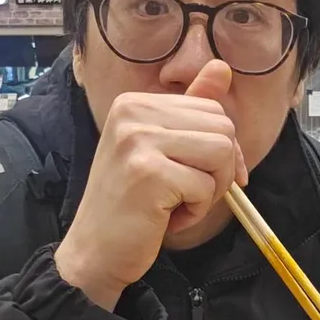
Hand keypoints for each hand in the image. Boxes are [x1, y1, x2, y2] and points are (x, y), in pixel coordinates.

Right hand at [55, 60, 247, 309]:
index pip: (213, 110)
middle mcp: (133, 113)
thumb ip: (192, 111)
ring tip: (176, 204)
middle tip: (186, 194)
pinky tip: (165, 218)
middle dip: (218, 171)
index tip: (204, 177)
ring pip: (221, 154)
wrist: (95, 252)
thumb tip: (222, 67)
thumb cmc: (133, 205)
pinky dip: (196, 211)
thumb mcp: (162, 151)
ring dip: (209, 191)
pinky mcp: (148, 173)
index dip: (222, 151)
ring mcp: (137, 140)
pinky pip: (206, 186)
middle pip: (223, 129)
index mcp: (137, 102)